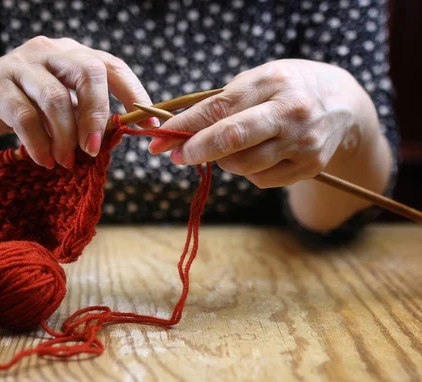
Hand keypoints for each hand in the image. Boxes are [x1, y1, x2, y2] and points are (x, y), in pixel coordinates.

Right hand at [0, 36, 156, 168]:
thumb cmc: (27, 108)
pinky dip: (39, 144)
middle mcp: (49, 51)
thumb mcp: (61, 106)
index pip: (111, 65)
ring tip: (65, 162)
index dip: (134, 93)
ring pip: (56, 99)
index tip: (148, 124)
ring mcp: (20, 64)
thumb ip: (86, 113)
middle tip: (94, 148)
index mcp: (72, 53)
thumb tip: (122, 133)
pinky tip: (43, 160)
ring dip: (65, 138)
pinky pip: (25, 117)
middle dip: (97, 115)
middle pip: (88, 73)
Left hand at [151, 59, 373, 187]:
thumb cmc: (286, 89)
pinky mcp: (309, 167)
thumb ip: (223, 103)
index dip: (184, 126)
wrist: (342, 105)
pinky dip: (247, 170)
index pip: (218, 108)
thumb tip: (178, 131)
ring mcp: (303, 143)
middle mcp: (291, 113)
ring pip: (242, 165)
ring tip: (229, 147)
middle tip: (176, 156)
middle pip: (231, 139)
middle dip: (196, 150)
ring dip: (223, 161)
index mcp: (273, 82)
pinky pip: (259, 179)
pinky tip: (257, 154)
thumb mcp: (258, 80)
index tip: (159, 140)